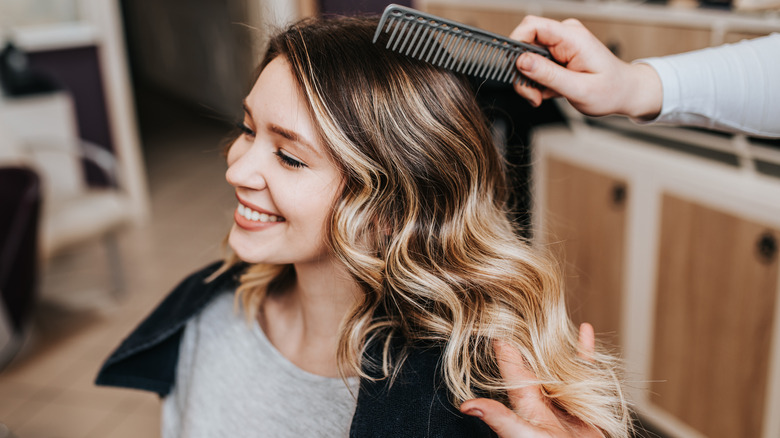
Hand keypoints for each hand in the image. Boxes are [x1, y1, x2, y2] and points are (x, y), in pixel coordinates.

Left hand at [460, 323, 601, 436]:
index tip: (490, 315)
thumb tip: (464, 405)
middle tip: (517, 303)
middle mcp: (540, 396)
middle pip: (532, 358)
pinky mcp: (584, 402)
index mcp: (524, 400)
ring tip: (547, 313)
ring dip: (554, 340)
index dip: (501, 342)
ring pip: (557, 361)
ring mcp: (562, 398)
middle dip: (525, 334)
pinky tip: (586, 330)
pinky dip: (585, 350)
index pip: (510, 364)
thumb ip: (499, 418)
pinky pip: (584, 370)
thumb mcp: (522, 435)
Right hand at [509, 16, 661, 119]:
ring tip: (541, 96)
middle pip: (526, 44)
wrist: (625, 92)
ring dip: (529, 80)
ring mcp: (561, 44)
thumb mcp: (578, 89)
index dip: (516, 43)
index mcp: (572, 38)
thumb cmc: (610, 90)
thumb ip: (548, 75)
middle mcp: (565, 36)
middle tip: (532, 94)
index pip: (532, 25)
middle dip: (522, 72)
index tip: (513, 68)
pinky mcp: (558, 53)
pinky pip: (535, 63)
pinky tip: (548, 91)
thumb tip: (522, 61)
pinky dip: (536, 81)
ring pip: (527, 57)